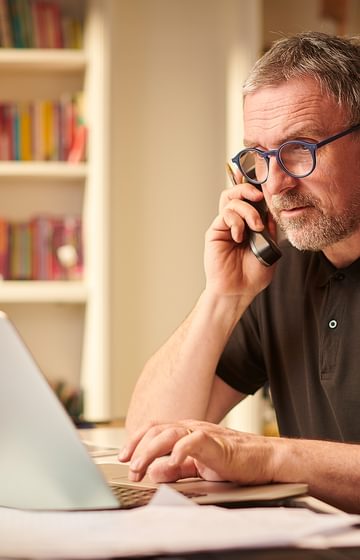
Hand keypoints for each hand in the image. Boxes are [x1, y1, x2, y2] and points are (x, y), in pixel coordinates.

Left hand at [119, 420, 276, 484]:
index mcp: (185, 431)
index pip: (154, 430)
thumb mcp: (197, 468)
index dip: (135, 441)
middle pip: (157, 430)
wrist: (263, 459)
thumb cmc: (233, 462)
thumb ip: (176, 469)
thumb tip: (154, 471)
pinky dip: (180, 450)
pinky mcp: (216, 442)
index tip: (123, 457)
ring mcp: (203, 433)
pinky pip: (194, 441)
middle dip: (138, 449)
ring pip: (169, 433)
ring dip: (151, 450)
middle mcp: (191, 428)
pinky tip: (172, 462)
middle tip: (130, 468)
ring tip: (141, 466)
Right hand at [204, 176, 276, 297]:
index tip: (267, 185)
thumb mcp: (271, 247)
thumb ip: (270, 228)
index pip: (251, 199)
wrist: (239, 290)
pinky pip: (225, 215)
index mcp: (250, 224)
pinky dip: (236, 222)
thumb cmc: (253, 275)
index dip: (256, 188)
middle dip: (248, 189)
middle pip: (237, 192)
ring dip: (247, 210)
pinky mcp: (215, 232)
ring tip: (255, 227)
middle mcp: (236, 222)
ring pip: (231, 200)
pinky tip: (239, 237)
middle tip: (259, 197)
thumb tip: (271, 209)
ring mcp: (225, 226)